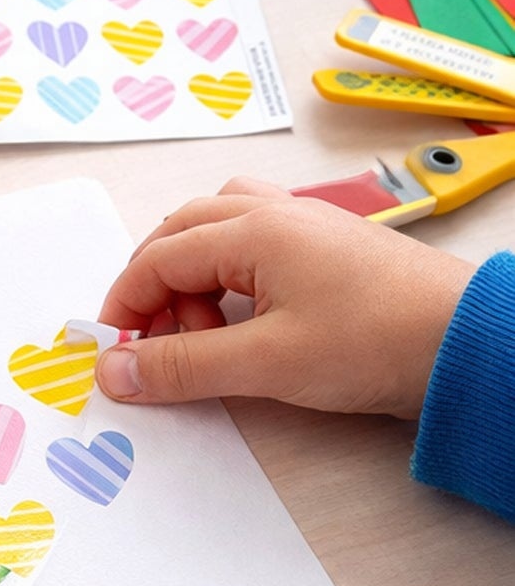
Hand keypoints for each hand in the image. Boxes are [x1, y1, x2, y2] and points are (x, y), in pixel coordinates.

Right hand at [95, 180, 476, 418]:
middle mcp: (275, 213)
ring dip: (192, 276)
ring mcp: (306, 226)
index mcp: (255, 229)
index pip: (158, 258)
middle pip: (181, 232)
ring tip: (206, 332)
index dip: (126, 308)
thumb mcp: (266, 363)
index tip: (117, 355)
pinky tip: (244, 317)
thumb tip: (113, 372)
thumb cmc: (379, 341)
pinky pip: (254, 242)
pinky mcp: (328, 248)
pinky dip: (229, 275)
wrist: (472, 343)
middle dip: (154, 289)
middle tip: (153, 345)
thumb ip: (182, 366)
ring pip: (217, 228)